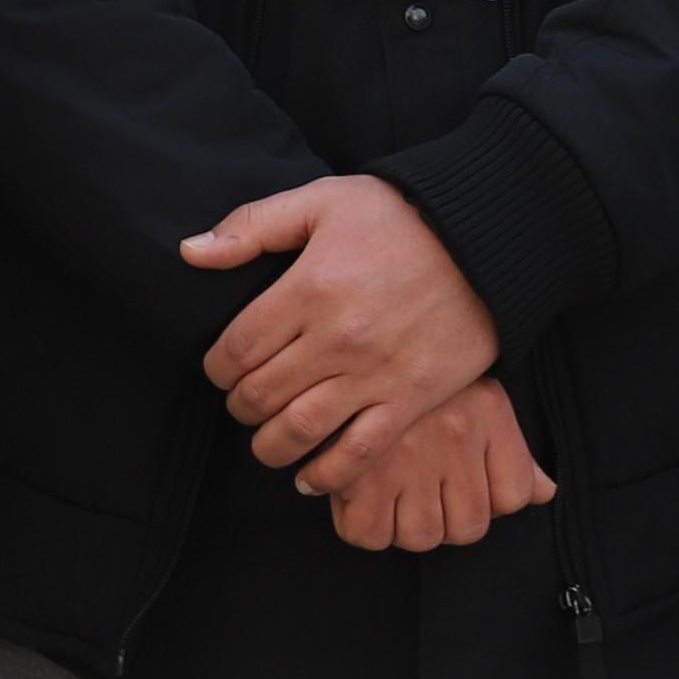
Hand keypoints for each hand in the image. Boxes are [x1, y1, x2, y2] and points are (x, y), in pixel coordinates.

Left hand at [185, 175, 500, 476]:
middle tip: (244, 403)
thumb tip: (190, 253)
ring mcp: (375, 373)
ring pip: (298, 431)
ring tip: (267, 441)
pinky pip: (357, 453)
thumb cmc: (401, 216)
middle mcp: (336, 338)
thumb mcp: (324, 200)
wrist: (488, 238)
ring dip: (269, 446)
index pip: (235, 350)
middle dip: (239, 406)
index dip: (216, 369)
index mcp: (309, 288)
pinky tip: (308, 477)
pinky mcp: (411, 399)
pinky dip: (325, 475)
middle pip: (259, 395)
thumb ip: (252, 226)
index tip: (221, 370)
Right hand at [317, 381, 555, 552]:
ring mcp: (406, 457)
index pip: (514, 495)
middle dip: (446, 520)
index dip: (490, 503)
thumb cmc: (416, 374)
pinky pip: (368, 534)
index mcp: (486, 415)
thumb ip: (514, 451)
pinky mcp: (357, 471)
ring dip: (404, 527)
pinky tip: (359, 500)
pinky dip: (363, 527)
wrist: (357, 336)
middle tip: (421, 495)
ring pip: (421, 537)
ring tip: (390, 494)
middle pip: (468, 527)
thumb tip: (546, 493)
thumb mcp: (476, 396)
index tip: (462, 489)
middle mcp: (454, 438)